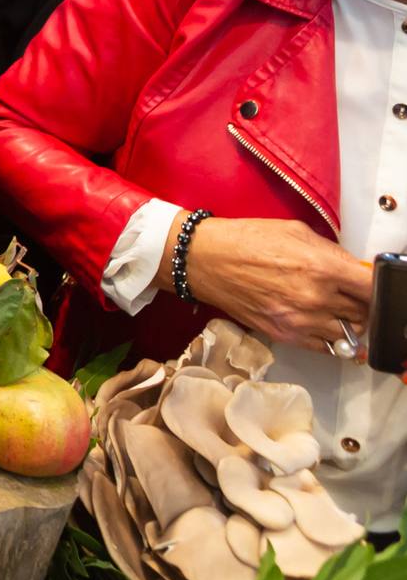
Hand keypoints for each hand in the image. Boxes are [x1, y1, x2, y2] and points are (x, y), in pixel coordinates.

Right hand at [168, 218, 372, 352]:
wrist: (204, 260)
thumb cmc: (246, 240)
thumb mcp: (296, 231)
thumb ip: (332, 253)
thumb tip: (355, 270)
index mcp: (321, 267)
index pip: (372, 289)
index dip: (376, 288)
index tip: (370, 285)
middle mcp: (315, 298)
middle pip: (364, 313)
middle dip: (361, 303)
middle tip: (350, 294)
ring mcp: (300, 321)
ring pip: (349, 333)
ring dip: (348, 322)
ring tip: (335, 309)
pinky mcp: (285, 335)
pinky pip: (326, 347)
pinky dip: (331, 339)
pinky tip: (323, 324)